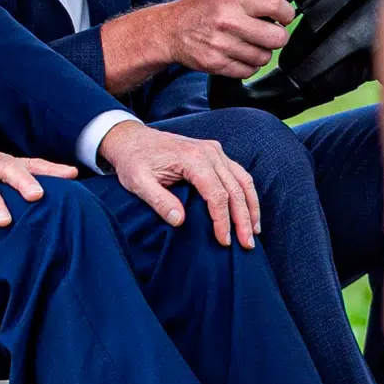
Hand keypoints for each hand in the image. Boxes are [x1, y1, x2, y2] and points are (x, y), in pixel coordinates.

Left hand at [97, 122, 259, 248]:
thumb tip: (180, 221)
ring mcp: (214, 150)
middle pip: (234, 189)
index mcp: (192, 158)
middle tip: (247, 244)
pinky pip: (238, 173)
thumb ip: (159, 201)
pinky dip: (246, 193)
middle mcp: (208, 152)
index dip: (223, 220)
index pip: (217, 194)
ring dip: (251, 207)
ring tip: (253, 231)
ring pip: (242, 180)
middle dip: (243, 219)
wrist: (130, 138)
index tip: (224, 241)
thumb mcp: (137, 182)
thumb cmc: (133, 160)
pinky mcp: (214, 152)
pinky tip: (248, 210)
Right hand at [163, 0, 294, 78]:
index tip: (282, 16)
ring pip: (264, 57)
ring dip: (260, 52)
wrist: (169, 30)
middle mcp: (227, 20)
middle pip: (277, 38)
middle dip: (276, 36)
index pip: (278, 6)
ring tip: (247, 43)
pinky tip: (237, 54)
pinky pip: (249, 70)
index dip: (286, 13)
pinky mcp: (216, 64)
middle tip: (266, 32)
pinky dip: (247, 65)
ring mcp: (221, 44)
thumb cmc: (202, 7)